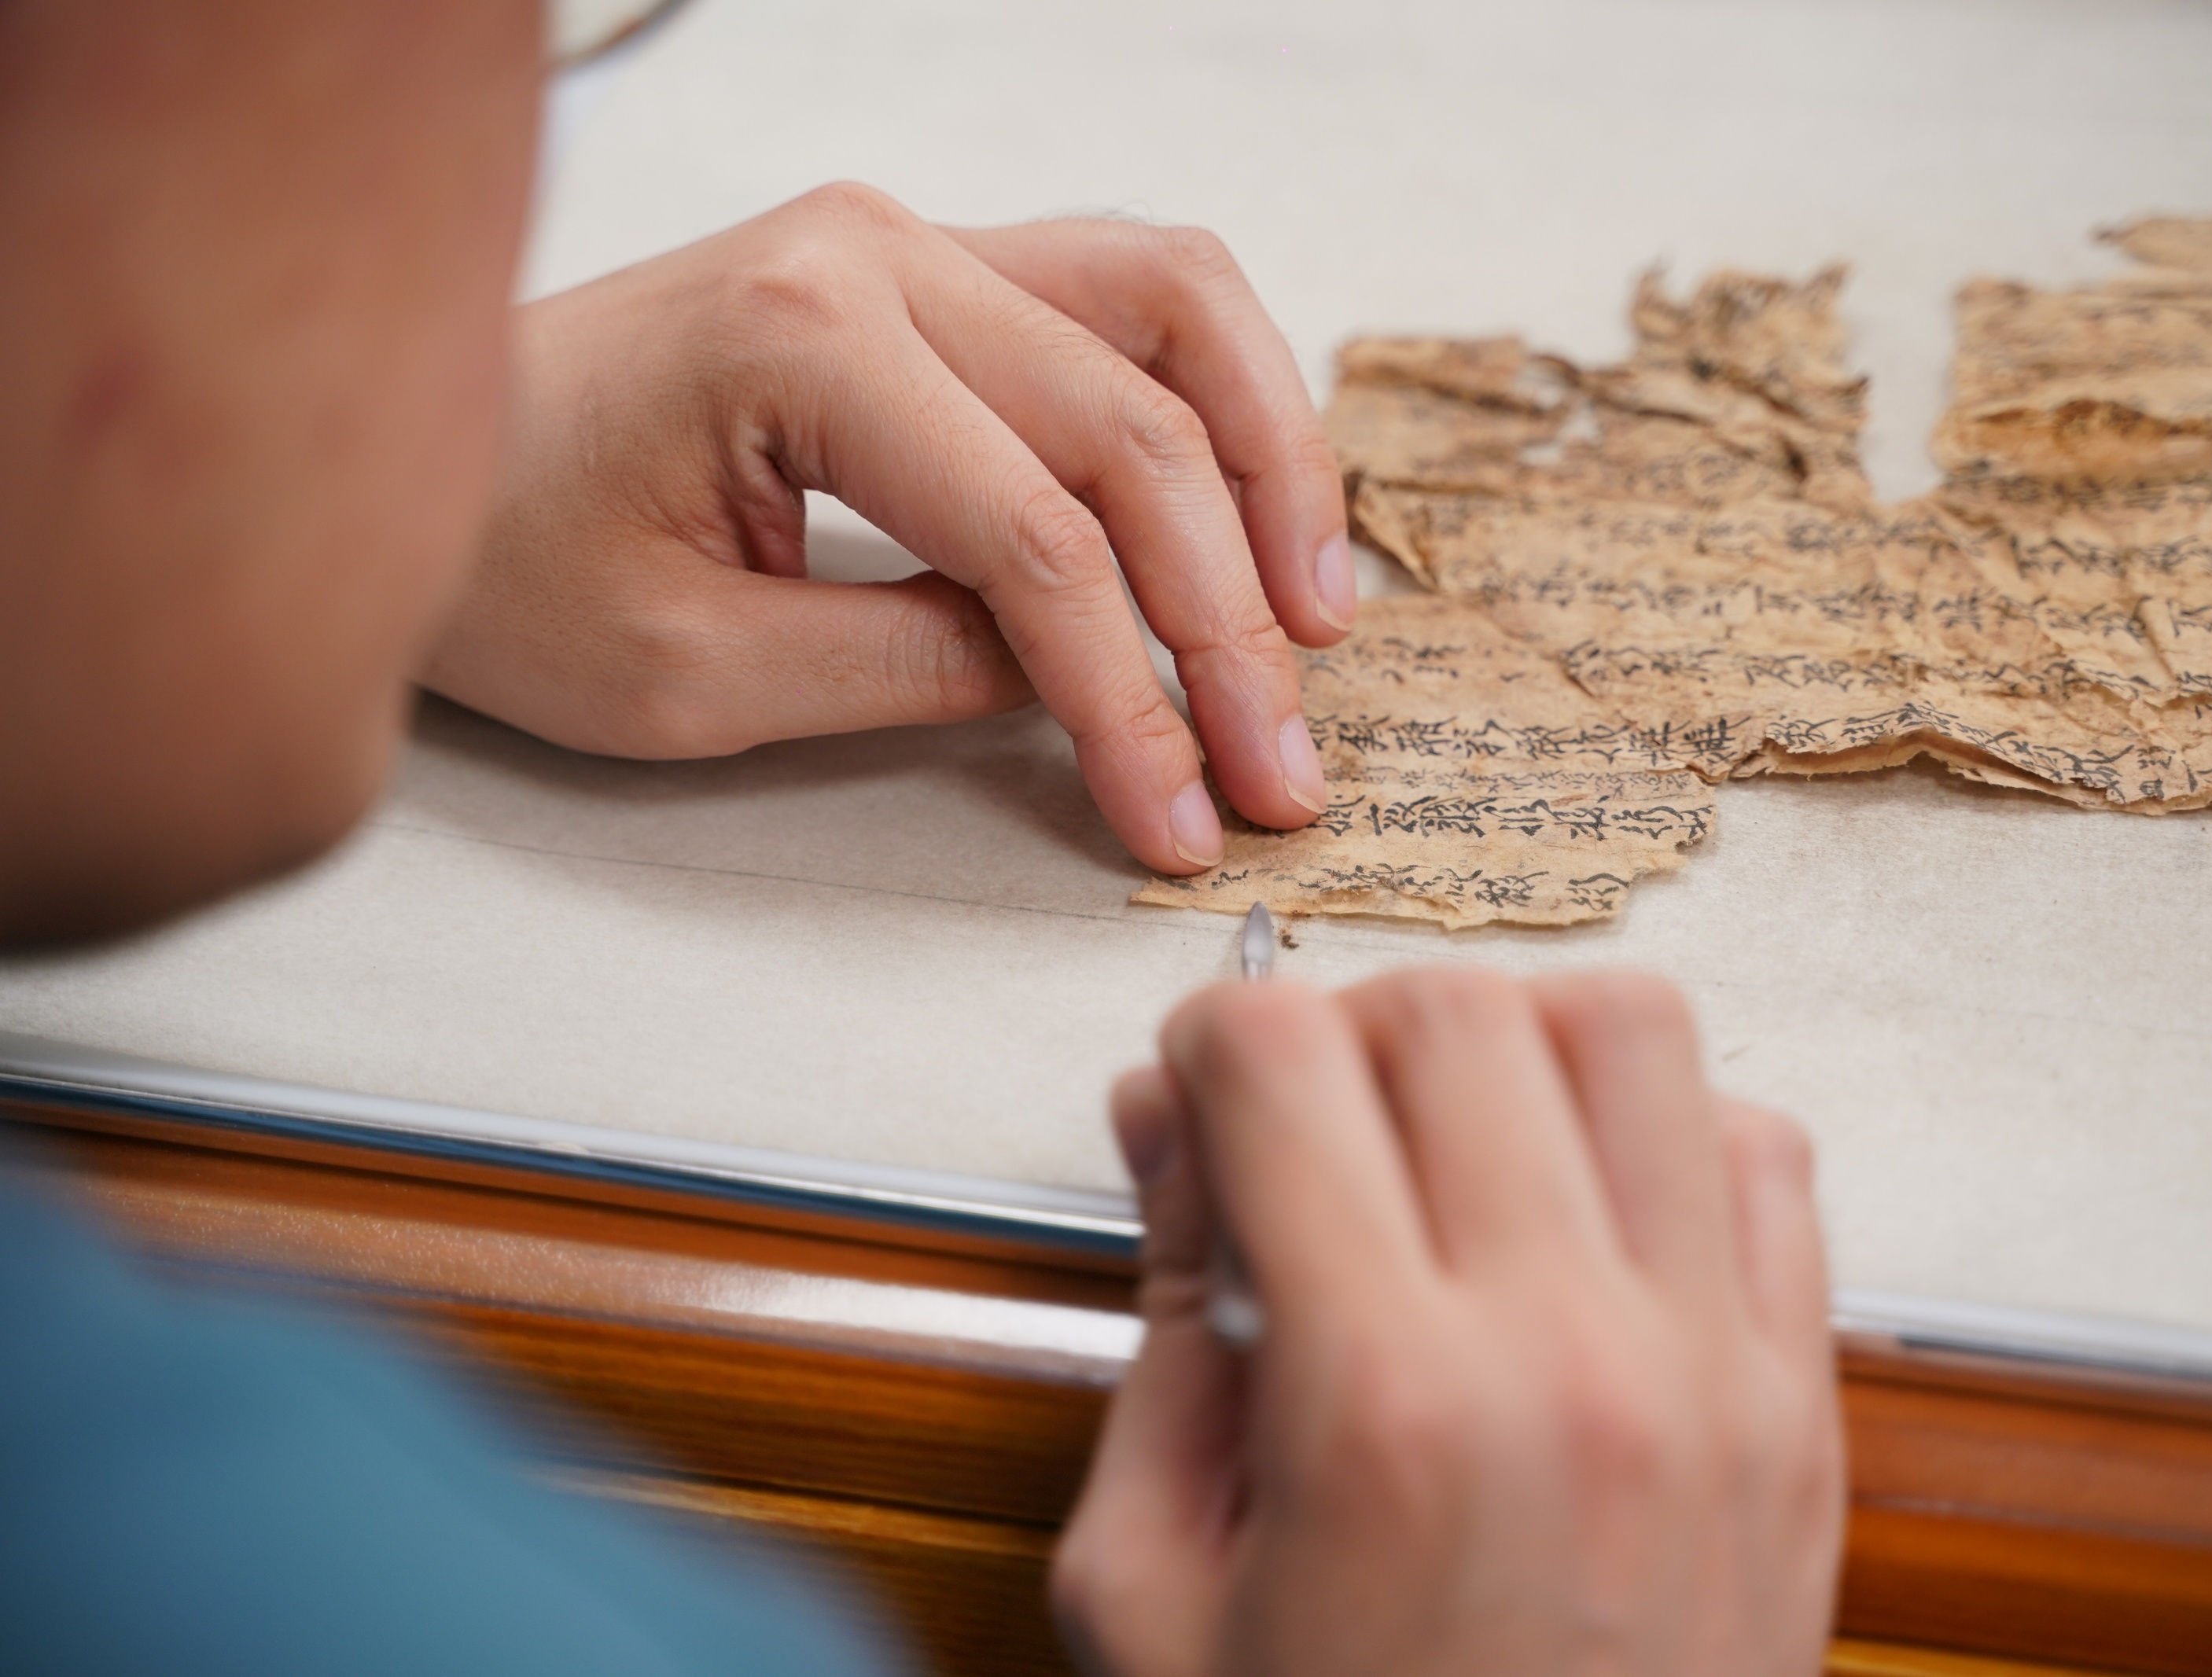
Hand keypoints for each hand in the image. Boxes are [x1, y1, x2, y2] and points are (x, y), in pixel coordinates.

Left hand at [422, 186, 1356, 873]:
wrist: (418, 451)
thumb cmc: (509, 558)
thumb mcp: (693, 675)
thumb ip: (911, 670)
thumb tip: (1083, 677)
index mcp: (803, 339)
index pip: (1039, 539)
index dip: (1132, 696)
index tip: (1181, 815)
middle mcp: (877, 252)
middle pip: (1134, 430)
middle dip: (1229, 619)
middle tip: (1282, 763)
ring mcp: (910, 241)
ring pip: (1175, 311)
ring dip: (1271, 464)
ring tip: (1318, 617)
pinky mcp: (928, 268)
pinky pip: (1127, 297)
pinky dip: (1216, 398)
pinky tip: (1253, 506)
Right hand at [1061, 969, 1843, 1676]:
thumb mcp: (1153, 1592)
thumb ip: (1161, 1330)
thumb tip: (1175, 1125)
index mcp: (1382, 1408)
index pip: (1283, 1059)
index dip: (1210, 1041)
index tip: (1202, 1096)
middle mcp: (1570, 1358)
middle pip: (1458, 1008)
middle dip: (1349, 1031)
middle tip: (1313, 1132)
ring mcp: (1713, 1373)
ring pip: (1639, 1029)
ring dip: (1523, 1044)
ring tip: (1458, 1144)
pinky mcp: (1801, 1407)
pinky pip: (1768, 1153)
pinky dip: (1670, 1131)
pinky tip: (1586, 1214)